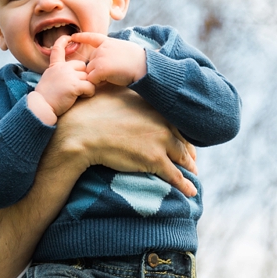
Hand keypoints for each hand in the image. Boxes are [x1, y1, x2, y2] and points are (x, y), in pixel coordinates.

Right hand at [32, 35, 95, 118]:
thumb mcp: (49, 79)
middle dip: (83, 76)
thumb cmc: (46, 97)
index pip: (57, 49)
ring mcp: (68, 76)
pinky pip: (90, 86)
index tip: (68, 37)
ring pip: (88, 77)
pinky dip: (89, 92)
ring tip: (79, 94)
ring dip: (87, 86)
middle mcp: (62, 68)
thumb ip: (59, 73)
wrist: (41, 107)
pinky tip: (83, 96)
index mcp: (55, 66)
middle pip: (82, 66)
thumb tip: (72, 74)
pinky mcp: (74, 85)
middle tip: (79, 87)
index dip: (62, 41)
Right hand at [57, 87, 198, 196]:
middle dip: (189, 151)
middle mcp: (162, 121)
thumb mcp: (112, 93)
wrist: (83, 130)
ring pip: (182, 158)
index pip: (175, 121)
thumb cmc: (91, 111)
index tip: (182, 140)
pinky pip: (175, 175)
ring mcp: (161, 141)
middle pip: (183, 140)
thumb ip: (125, 92)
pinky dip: (185, 185)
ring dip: (189, 167)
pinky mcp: (155, 159)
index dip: (180, 133)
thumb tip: (120, 85)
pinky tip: (191, 192)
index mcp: (154, 106)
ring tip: (193, 174)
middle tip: (192, 160)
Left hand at [71, 32, 146, 86]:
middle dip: (97, 69)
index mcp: (108, 42)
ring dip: (98, 77)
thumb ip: (111, 51)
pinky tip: (109, 80)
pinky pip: (92, 80)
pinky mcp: (100, 69)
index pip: (92, 37)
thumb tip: (106, 59)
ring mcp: (100, 58)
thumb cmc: (137, 60)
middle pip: (90, 62)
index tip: (73, 37)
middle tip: (112, 72)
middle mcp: (101, 49)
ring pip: (89, 71)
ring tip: (112, 75)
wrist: (143, 65)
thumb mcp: (123, 48)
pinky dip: (98, 83)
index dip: (82, 37)